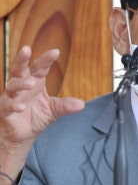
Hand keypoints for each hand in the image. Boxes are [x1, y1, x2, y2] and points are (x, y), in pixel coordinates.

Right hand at [0, 47, 83, 184]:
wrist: (21, 135)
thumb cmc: (35, 117)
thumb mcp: (53, 110)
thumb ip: (65, 106)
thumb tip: (82, 104)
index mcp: (35, 83)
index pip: (40, 68)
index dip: (46, 59)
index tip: (56, 52)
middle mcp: (22, 87)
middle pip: (19, 69)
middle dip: (22, 59)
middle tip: (26, 49)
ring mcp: (11, 97)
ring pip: (12, 85)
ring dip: (21, 83)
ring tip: (31, 83)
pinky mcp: (4, 110)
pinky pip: (7, 105)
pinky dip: (14, 105)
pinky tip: (21, 106)